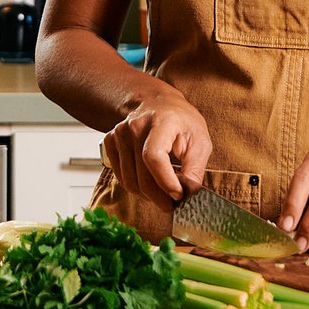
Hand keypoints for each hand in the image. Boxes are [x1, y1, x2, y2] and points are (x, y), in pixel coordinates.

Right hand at [100, 91, 210, 206]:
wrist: (157, 104)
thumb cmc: (181, 123)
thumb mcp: (200, 141)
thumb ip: (195, 169)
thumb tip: (189, 195)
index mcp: (161, 122)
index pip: (154, 157)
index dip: (166, 182)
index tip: (178, 195)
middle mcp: (134, 127)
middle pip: (141, 176)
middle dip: (159, 197)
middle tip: (173, 204)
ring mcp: (118, 134)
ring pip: (129, 182)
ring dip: (148, 195)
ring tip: (163, 193)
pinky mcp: (109, 143)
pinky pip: (121, 177)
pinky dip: (136, 187)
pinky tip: (149, 182)